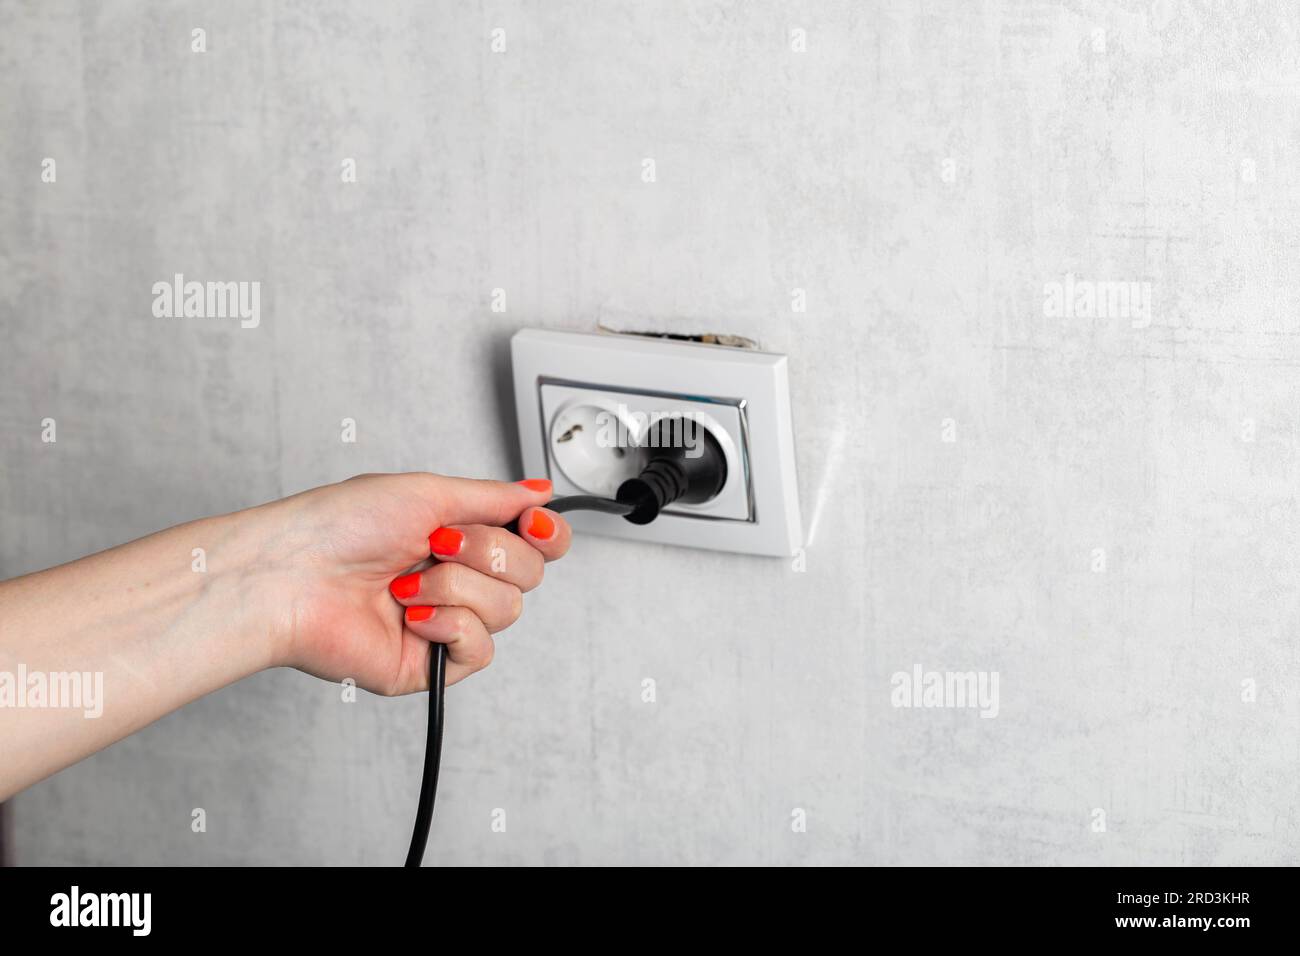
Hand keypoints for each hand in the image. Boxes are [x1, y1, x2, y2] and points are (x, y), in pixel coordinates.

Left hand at [264, 473, 571, 694]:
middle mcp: (457, 579)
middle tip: (438, 543)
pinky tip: (410, 616)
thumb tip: (541, 492)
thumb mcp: (427, 493)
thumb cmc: (338, 527)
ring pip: (508, 610)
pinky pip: (479, 650)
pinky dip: (448, 626)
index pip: (534, 543)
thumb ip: (492, 497)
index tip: (532, 523)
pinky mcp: (430, 666)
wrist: (290, 578)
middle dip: (488, 552)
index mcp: (458, 536)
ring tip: (405, 583)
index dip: (548, 535)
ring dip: (456, 587)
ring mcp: (445, 622)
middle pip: (529, 574)